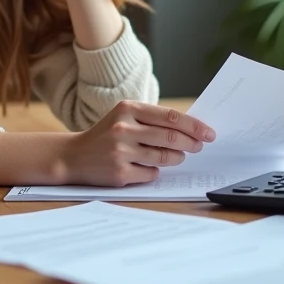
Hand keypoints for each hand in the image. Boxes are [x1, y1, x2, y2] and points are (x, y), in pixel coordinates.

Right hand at [61, 101, 215, 186]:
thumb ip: (152, 120)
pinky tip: (147, 167)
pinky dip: (155, 171)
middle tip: (200, 147)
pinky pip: (151, 174)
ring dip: (176, 158)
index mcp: (128, 109)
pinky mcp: (120, 173)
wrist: (73, 156)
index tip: (209, 133)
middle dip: (191, 144)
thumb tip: (191, 129)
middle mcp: (123, 128)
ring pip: (164, 157)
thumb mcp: (125, 117)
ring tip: (177, 156)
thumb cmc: (106, 135)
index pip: (171, 117)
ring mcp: (121, 151)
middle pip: (171, 137)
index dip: (194, 126)